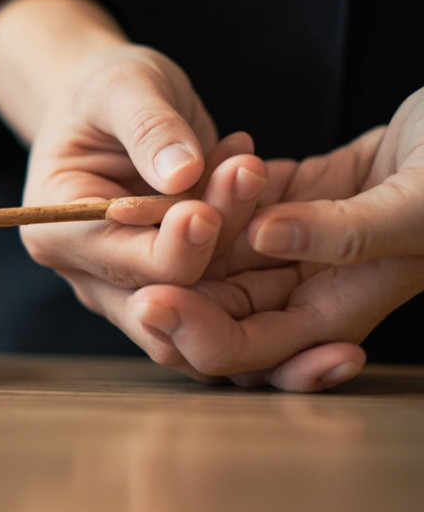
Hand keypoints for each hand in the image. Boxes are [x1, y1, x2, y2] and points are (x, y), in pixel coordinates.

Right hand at [0, 0, 266, 379]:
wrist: (110, 105)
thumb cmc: (104, 90)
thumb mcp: (121, 86)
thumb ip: (149, 128)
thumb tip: (182, 175)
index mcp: (57, 232)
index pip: (129, 264)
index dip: (181, 241)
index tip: (218, 196)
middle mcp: (87, 271)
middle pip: (170, 289)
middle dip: (221, 233)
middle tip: (249, 170)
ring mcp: (129, 280)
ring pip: (205, 290)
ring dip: (240, 232)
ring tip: (246, 163)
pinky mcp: (171, 274)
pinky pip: (224, 276)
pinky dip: (246, 232)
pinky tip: (244, 174)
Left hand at [129, 88, 423, 390]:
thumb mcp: (420, 200)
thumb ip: (346, 230)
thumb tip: (265, 238)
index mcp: (341, 306)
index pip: (247, 347)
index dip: (194, 332)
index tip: (150, 300)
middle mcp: (314, 285)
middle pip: (215, 306)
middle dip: (166, 285)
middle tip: (118, 250)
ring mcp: (303, 242)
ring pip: (217, 253)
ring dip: (178, 229)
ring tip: (129, 201)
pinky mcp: (299, 198)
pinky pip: (234, 203)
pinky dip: (206, 187)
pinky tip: (178, 164)